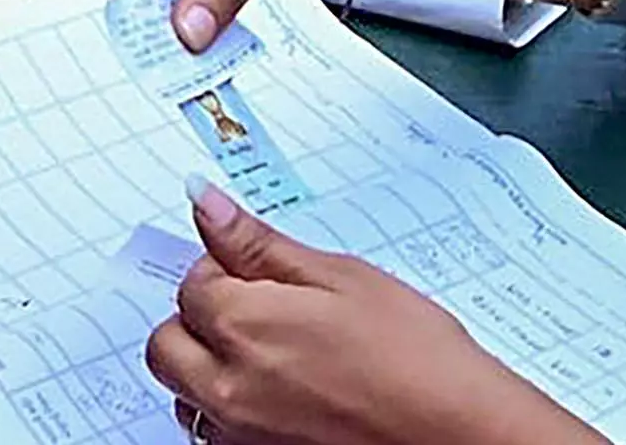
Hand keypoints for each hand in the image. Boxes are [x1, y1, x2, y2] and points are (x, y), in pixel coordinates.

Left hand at [148, 192, 590, 444]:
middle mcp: (226, 388)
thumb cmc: (414, 357)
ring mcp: (239, 436)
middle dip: (199, 321)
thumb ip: (260, 246)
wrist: (457, 434)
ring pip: (186, 395)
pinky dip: (234, 413)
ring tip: (280, 360)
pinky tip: (287, 399)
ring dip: (211, 370)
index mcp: (242, 327)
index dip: (225, 270)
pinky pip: (216, 436)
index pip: (190, 284)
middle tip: (261, 313)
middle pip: (168, 344)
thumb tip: (206, 203)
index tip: (263, 275)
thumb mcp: (342, 277)